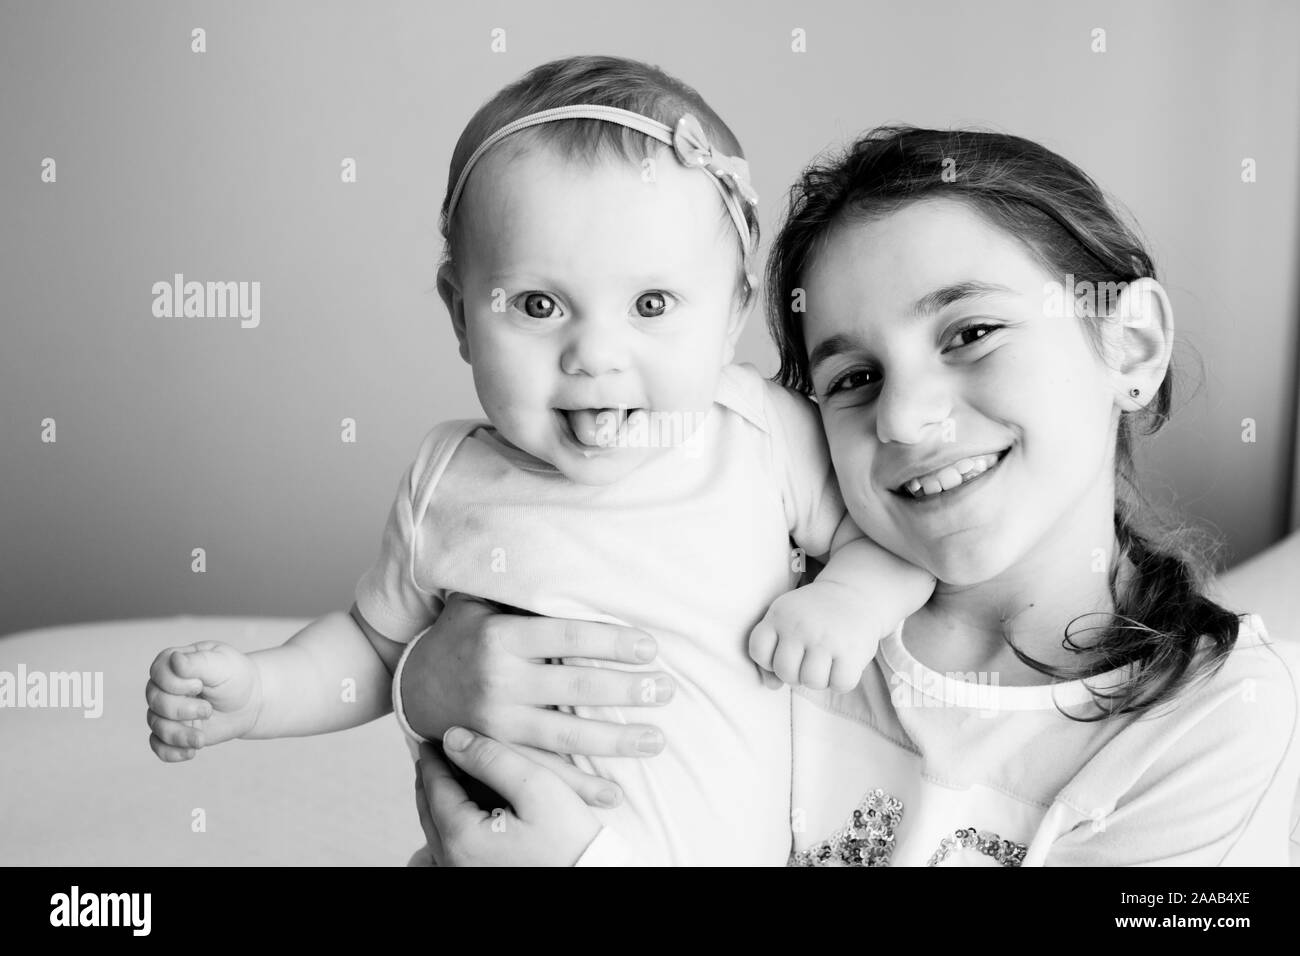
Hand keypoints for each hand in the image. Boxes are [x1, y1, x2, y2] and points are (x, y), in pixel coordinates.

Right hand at [144, 641, 261, 760]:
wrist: (249, 702)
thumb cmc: (235, 677)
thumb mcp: (223, 664)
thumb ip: (198, 662)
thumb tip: (175, 659)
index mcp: (172, 662)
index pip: (158, 674)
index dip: (176, 684)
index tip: (201, 685)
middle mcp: (163, 686)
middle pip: (156, 702)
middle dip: (182, 710)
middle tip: (208, 710)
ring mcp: (165, 711)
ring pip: (157, 726)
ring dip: (179, 735)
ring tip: (202, 739)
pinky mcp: (172, 731)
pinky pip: (158, 745)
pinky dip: (171, 752)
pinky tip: (190, 753)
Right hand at [401, 594, 674, 784]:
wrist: (412, 684)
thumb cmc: (461, 635)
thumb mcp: (481, 602)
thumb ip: (523, 590)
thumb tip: (577, 561)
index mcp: (502, 637)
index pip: (569, 635)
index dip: (613, 641)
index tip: (650, 647)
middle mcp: (500, 681)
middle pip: (576, 686)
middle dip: (628, 690)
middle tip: (668, 690)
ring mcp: (497, 724)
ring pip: (566, 735)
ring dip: (616, 741)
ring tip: (657, 739)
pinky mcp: (496, 753)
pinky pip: (543, 772)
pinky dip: (578, 786)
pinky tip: (613, 794)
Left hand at [415, 731, 599, 866]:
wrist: (593, 874)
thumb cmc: (570, 838)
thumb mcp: (536, 786)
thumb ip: (492, 758)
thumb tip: (453, 737)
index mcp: (462, 836)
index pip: (434, 786)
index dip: (433, 757)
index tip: (433, 733)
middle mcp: (453, 861)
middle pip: (428, 810)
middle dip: (431, 777)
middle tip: (436, 752)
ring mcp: (463, 873)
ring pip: (437, 830)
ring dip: (439, 800)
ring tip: (449, 775)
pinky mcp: (478, 877)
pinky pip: (450, 849)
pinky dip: (450, 824)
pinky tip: (461, 812)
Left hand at [748, 581, 882, 692]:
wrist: (853, 592)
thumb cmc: (814, 616)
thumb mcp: (787, 622)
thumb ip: (772, 652)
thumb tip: (772, 686)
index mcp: (779, 615)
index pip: (758, 652)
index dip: (768, 661)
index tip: (784, 652)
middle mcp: (799, 625)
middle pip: (785, 672)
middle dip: (796, 674)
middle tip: (808, 661)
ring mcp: (825, 637)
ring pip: (811, 681)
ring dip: (819, 680)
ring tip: (825, 664)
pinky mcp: (851, 650)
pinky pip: (840, 684)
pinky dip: (841, 682)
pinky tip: (842, 666)